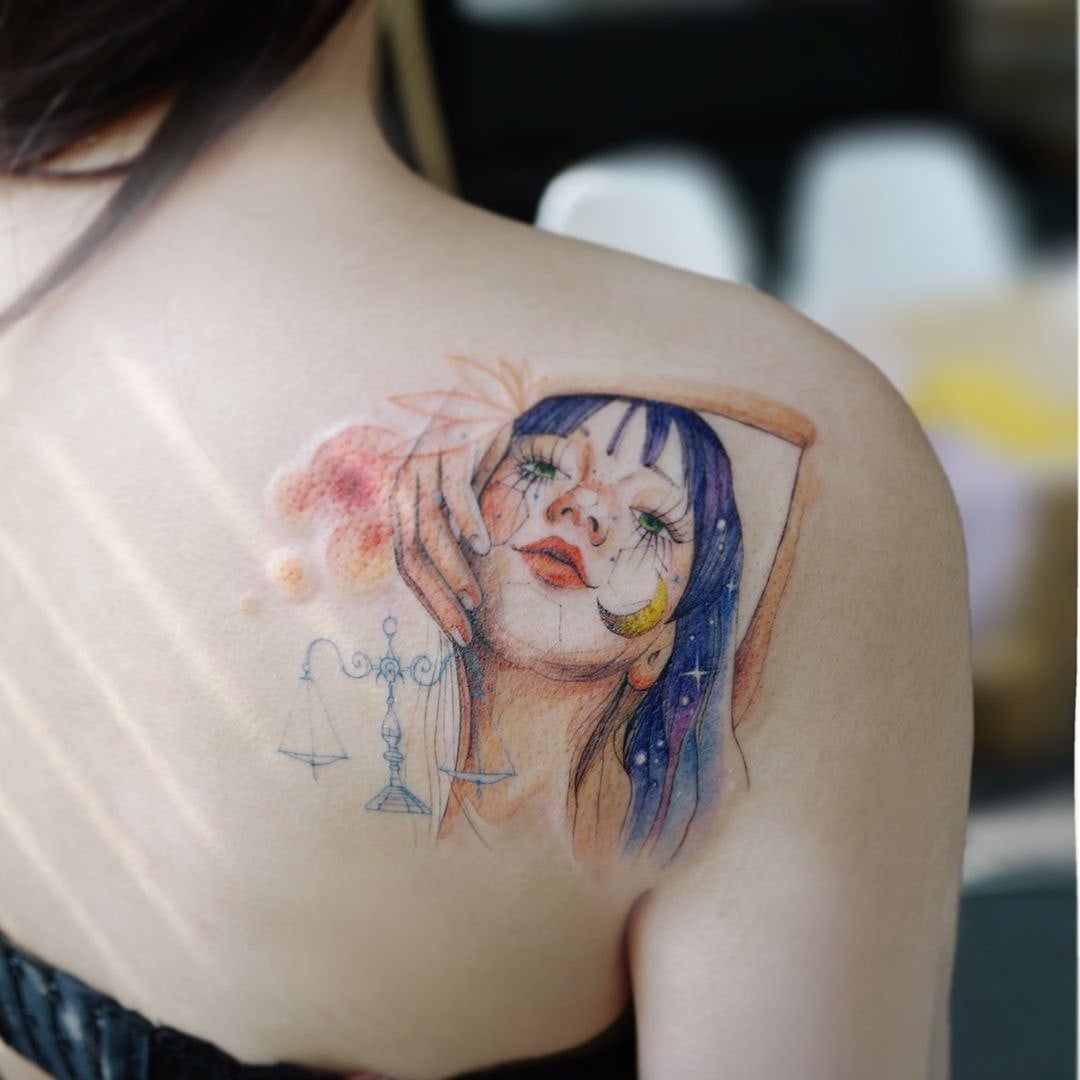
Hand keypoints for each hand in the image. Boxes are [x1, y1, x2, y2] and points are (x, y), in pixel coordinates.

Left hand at [391, 425, 509, 645]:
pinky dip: (468, 523)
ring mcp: (424, 468)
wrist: (487, 396)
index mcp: (401, 503)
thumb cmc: (473, 452)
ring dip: (452, 569)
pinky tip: (484, 548)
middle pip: (410, 555)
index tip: (456, 630)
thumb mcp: (457, 495)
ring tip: (473, 598)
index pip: (405, 564)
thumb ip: (451, 528)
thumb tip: (462, 574)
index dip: (428, 601)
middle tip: (463, 630)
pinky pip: (455, 494)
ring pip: (430, 531)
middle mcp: (404, 488)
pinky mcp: (449, 450)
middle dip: (436, 598)